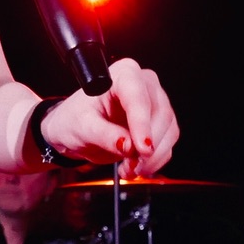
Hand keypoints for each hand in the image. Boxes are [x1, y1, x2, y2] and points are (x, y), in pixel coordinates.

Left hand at [39, 58, 178, 176]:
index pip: (138, 97)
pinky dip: (154, 160)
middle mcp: (143, 84)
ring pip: (168, 130)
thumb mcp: (82, 127)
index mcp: (122, 74)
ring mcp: (155, 103)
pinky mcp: (161, 123)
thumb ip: (104, 135)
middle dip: (148, 145)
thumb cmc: (75, 119)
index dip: (142, 123)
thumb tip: (127, 145)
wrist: (78, 130)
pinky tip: (135, 166)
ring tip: (128, 168)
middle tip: (130, 165)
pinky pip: (168, 143)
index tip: (142, 148)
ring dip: (152, 157)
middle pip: (160, 113)